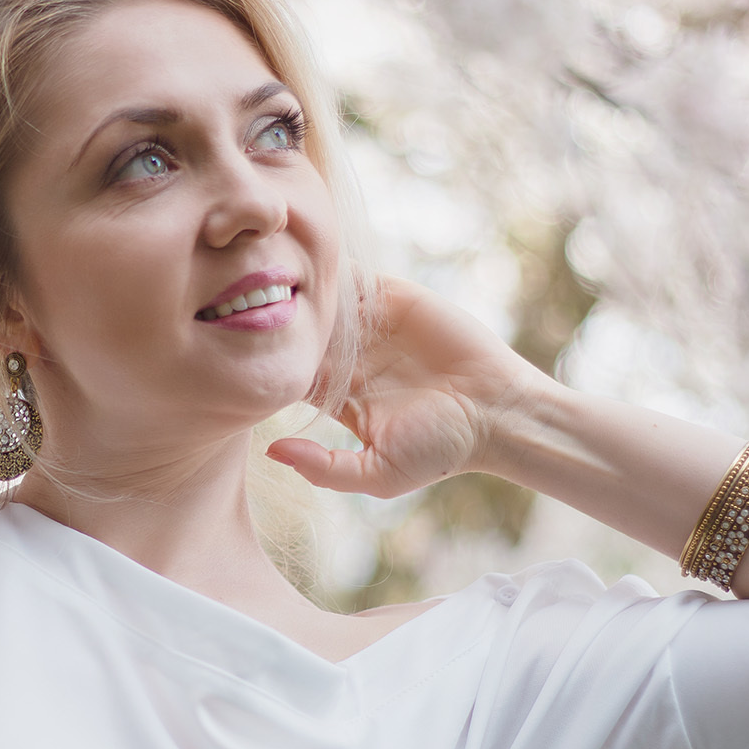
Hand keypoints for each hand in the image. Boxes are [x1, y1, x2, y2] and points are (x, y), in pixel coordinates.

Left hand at [267, 275, 538, 497]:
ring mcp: (370, 326)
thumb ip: (324, 468)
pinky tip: (318, 279)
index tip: (252, 362)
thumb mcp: (378, 474)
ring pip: (319, 302)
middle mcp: (348, 358)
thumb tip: (271, 451)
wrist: (496, 411)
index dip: (269, 367)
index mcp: (336, 395)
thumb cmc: (439, 449)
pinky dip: (334, 274)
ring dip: (303, 296)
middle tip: (256, 317)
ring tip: (283, 293)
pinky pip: (353, 278)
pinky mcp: (393, 298)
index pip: (287, 374)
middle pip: (296, 334)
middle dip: (277, 324)